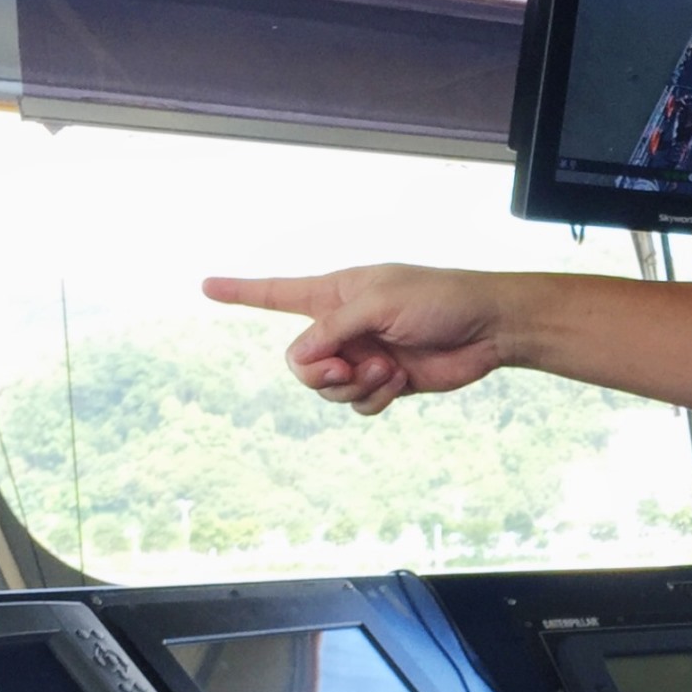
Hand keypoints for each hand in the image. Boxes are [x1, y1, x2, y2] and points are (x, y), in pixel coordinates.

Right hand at [201, 266, 514, 414]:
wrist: (486, 328)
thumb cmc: (437, 299)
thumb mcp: (378, 304)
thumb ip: (332, 330)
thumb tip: (298, 360)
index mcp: (335, 294)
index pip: (276, 293)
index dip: (240, 291)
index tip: (206, 285)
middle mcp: (343, 326)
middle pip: (299, 363)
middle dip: (320, 373)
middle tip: (348, 367)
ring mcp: (362, 356)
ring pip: (328, 390)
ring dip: (355, 386)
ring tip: (387, 368)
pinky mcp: (384, 383)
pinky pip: (358, 406)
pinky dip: (375, 398)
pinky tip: (400, 381)